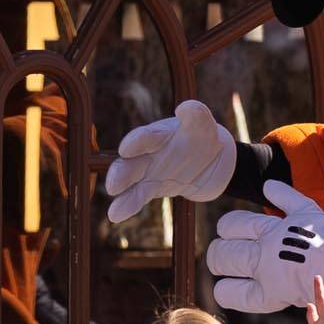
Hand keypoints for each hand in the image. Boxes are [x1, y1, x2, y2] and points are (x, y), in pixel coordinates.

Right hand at [104, 100, 234, 222]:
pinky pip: (137, 197)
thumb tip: (186, 107)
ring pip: (130, 181)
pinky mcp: (152, 188)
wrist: (210, 159)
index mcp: (159, 135)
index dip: (136, 142)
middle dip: (121, 173)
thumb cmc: (203, 136)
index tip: (126, 149)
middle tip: (114, 185)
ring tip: (113, 205)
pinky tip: (116, 215)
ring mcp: (148, 171)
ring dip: (122, 191)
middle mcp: (148, 153)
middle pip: (131, 163)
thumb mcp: (204, 126)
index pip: (146, 138)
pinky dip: (126, 206)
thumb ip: (197, 115)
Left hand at [209, 181, 323, 315]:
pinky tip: (225, 290)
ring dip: (217, 266)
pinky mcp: (271, 295)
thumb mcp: (307, 209)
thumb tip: (267, 185)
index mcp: (270, 230)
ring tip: (221, 270)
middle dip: (218, 250)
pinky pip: (238, 295)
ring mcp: (265, 272)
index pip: (233, 224)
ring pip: (224, 264)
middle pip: (223, 247)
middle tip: (223, 254)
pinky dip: (226, 293)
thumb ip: (285, 196)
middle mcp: (264, 250)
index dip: (227, 228)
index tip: (231, 233)